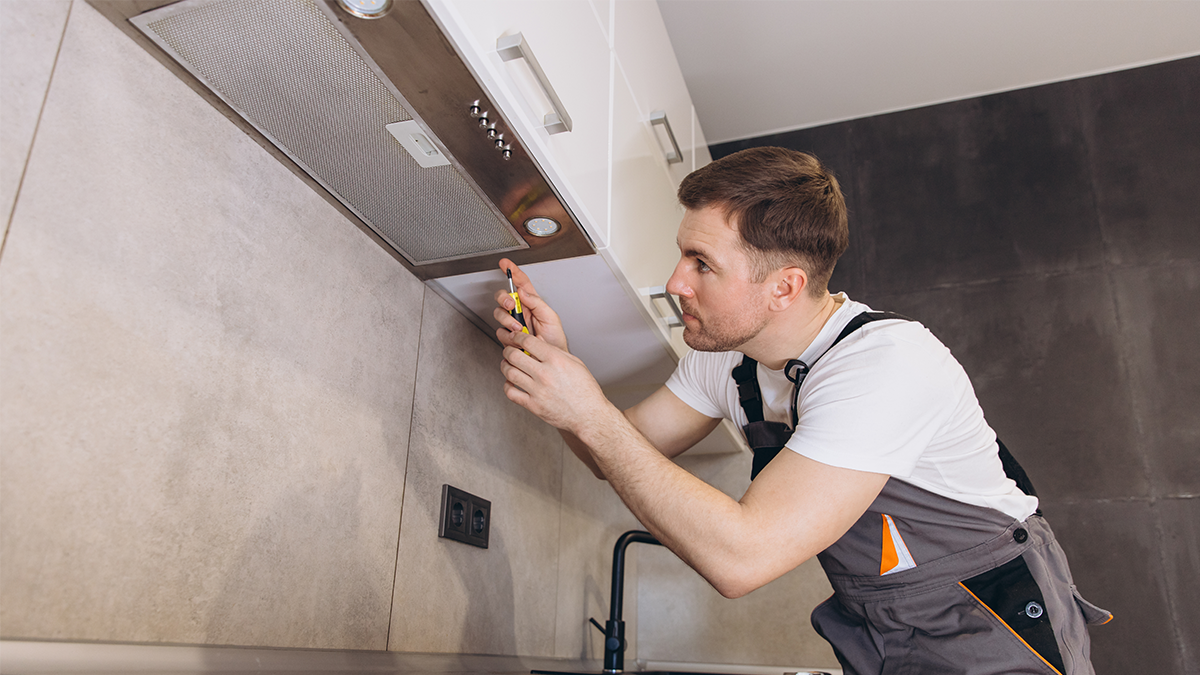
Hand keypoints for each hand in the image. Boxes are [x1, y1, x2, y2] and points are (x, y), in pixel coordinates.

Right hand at [493, 259, 568, 351]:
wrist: (550, 360)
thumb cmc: (555, 340)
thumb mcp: (550, 317)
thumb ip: (536, 302)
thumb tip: (523, 292)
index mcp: (532, 303)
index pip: (521, 283)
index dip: (512, 272)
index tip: (505, 264)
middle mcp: (521, 312)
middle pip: (504, 298)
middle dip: (504, 300)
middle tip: (511, 306)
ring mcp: (513, 324)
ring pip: (499, 315)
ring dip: (508, 321)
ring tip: (520, 329)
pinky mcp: (508, 337)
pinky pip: (500, 332)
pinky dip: (507, 335)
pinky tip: (517, 339)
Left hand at [499, 326, 614, 435]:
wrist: (589, 416)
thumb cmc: (585, 390)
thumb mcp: (575, 363)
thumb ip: (555, 351)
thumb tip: (538, 341)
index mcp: (556, 361)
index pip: (528, 342)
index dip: (518, 337)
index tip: (516, 337)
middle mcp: (545, 374)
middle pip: (514, 356)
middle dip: (508, 350)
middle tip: (510, 351)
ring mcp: (538, 391)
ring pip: (509, 373)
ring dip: (505, 366)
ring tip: (508, 365)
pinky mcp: (533, 406)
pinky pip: (511, 393)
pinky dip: (507, 385)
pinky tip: (512, 383)